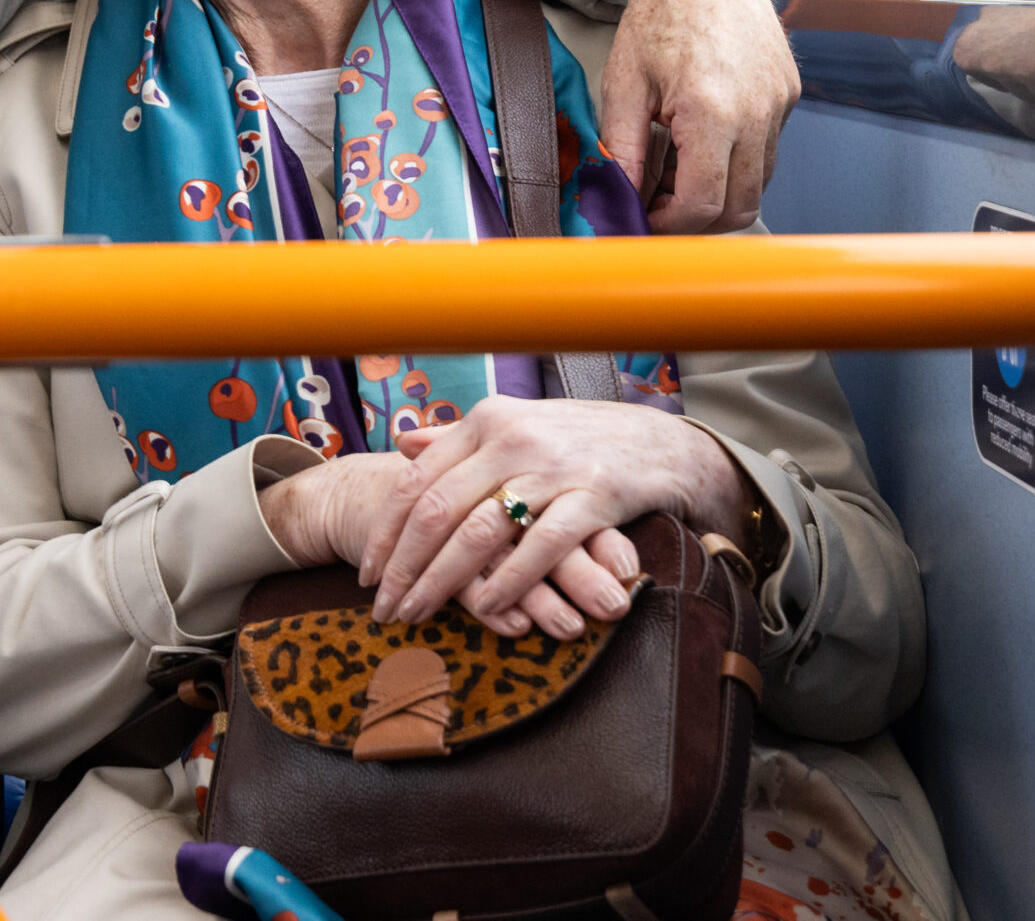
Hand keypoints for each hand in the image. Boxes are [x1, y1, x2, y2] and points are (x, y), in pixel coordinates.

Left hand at [262, 453, 621, 640]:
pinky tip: (488, 610)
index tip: (368, 572)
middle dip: (404, 566)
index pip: (415, 480)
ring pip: (480, 531)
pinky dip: (510, 581)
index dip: (386, 531)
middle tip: (383, 608)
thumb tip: (403, 442)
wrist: (665, 442)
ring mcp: (555, 466)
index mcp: (486, 421)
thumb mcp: (516, 426)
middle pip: (437, 509)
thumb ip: (459, 438)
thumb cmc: (581, 441)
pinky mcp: (597, 494)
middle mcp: (512, 437)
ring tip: (418, 614)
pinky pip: (541, 545)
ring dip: (443, 581)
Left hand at [601, 0, 797, 232]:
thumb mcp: (623, 86)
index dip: (667, 224)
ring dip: (717, 193)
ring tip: (673, 168)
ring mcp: (780, 105)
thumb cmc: (659, 16)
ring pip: (758, 184)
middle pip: (739, 206)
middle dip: (695, 219)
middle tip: (656, 204)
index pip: (703, 204)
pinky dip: (734, 165)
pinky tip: (698, 144)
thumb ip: (621, 151)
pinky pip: (767, 153)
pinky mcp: (788, 97)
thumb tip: (618, 201)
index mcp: (713, 110)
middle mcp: (758, 113)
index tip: (642, 217)